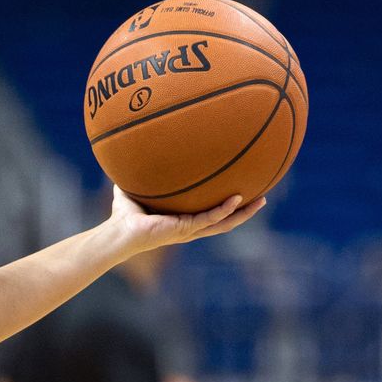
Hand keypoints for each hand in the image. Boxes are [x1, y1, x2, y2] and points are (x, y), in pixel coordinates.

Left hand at [109, 186, 266, 255]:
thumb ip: (143, 173)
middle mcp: (190, 227)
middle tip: (263, 197)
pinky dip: (223, 210)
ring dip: (243, 213)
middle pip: (226, 221)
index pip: (212, 215)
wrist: (119, 231)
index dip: (229, 207)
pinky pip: (209, 219)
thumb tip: (138, 149)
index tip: (243, 192)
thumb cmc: (125, 215)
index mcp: (184, 221)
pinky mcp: (184, 230)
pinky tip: (237, 200)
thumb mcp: (138, 188)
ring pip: (224, 223)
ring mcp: (189, 230)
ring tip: (260, 200)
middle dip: (245, 211)